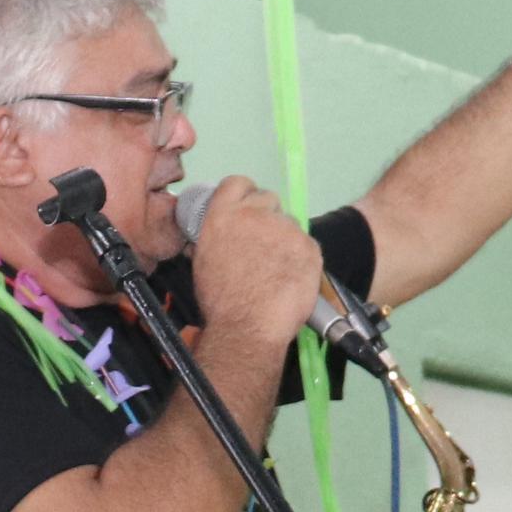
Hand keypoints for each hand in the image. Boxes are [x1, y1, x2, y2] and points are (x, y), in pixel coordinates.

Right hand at [185, 174, 323, 376]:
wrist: (248, 328)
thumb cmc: (220, 301)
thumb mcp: (202, 261)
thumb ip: (213, 237)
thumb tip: (217, 233)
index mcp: (224, 214)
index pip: (238, 183)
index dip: (245, 194)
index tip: (248, 208)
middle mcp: (256, 213)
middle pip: (268, 198)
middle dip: (267, 216)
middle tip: (263, 243)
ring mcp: (286, 228)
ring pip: (289, 223)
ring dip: (284, 238)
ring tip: (278, 267)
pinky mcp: (309, 246)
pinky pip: (307, 244)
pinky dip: (301, 257)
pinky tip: (291, 277)